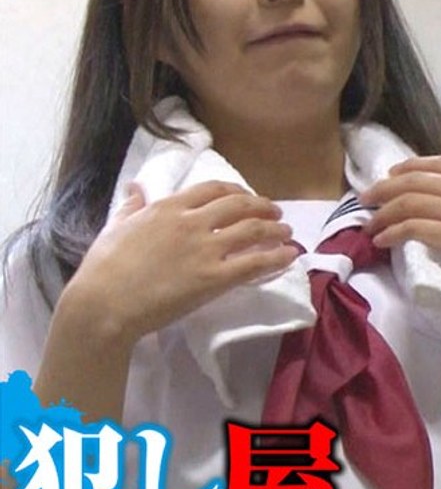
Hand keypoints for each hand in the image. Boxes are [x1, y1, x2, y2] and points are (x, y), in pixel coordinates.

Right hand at [60, 181, 297, 343]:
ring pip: (252, 230)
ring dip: (275, 230)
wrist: (104, 302)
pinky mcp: (213, 278)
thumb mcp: (116, 226)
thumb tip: (135, 186)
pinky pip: (253, 263)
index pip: (212, 189)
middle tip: (276, 213)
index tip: (247, 197)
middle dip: (262, 207)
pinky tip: (288, 256)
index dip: (236, 191)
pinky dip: (275, 257)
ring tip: (288, 233)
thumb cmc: (104, 266)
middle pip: (238, 205)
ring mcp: (204, 249)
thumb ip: (131, 205)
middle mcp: (191, 222)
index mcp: (168, 207)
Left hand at [360, 155, 440, 294]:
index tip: (393, 172)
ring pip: (409, 202)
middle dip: (385, 187)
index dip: (411, 166)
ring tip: (367, 223)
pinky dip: (392, 232)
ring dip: (382, 212)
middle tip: (366, 197)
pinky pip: (413, 229)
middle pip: (415, 181)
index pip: (439, 163)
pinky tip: (380, 240)